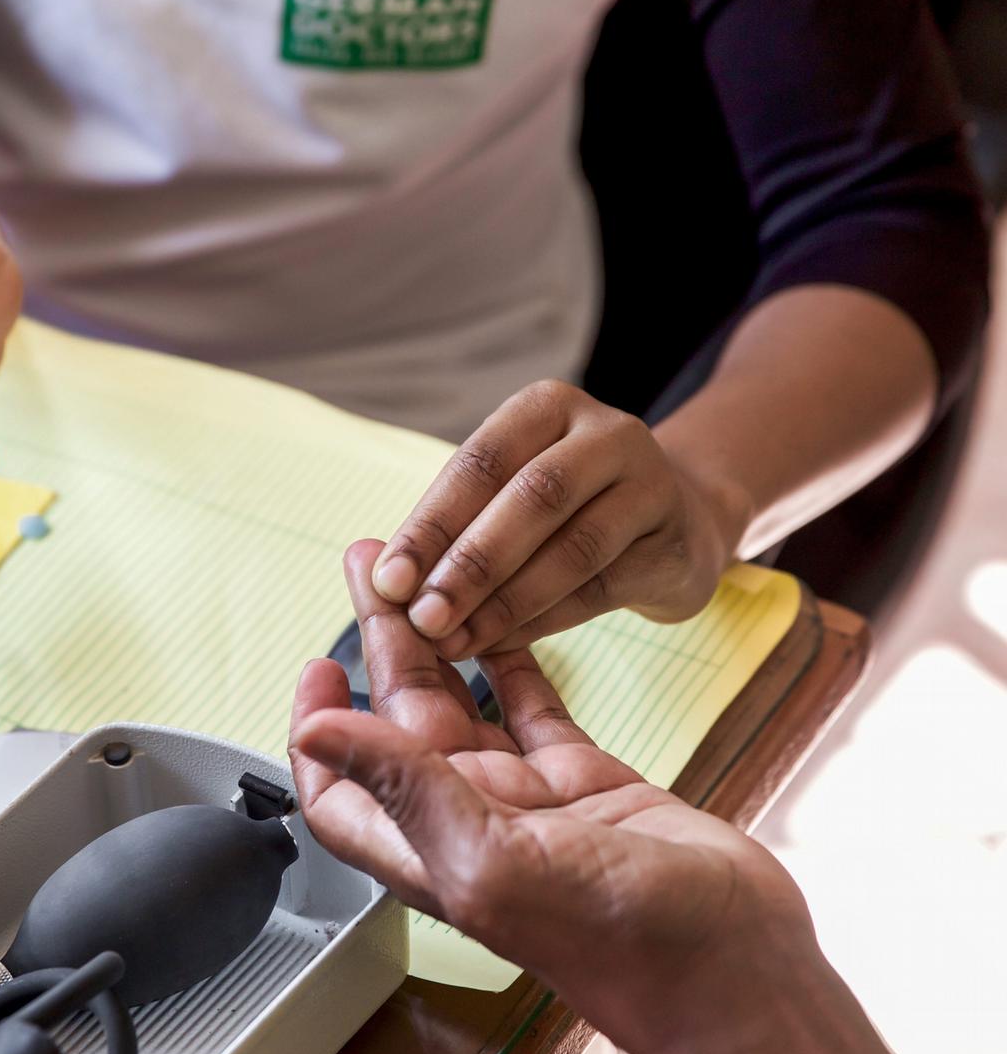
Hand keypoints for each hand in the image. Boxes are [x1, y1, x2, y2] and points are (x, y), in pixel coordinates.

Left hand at [289, 541, 815, 1053]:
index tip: (317, 665)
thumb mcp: (493, 860)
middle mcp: (469, 819)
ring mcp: (528, 797)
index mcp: (430, 849)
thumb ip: (406, 790)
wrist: (733, 966)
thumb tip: (314, 735)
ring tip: (421, 570)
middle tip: (369, 566)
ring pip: (464, 702)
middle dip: (378, 645)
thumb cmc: (621, 943)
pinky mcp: (585, 778)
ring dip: (438, 639)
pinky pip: (534, 707)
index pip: (341, 791)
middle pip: (399, 723)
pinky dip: (514, 661)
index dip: (319, 732)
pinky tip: (502, 614)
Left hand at [370, 381, 750, 655]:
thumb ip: (453, 526)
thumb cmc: (563, 512)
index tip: (387, 582)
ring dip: (505, 602)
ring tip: (455, 642)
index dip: (430, 525)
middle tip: (423, 619)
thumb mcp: (507, 496)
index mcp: (546, 407)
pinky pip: (599, 588)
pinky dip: (543, 622)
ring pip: (572, 547)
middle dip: (469, 564)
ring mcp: (649, 483)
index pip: (478, 463)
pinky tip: (499, 646)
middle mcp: (605, 433)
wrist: (674, 527)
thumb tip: (380, 579)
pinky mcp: (672, 541)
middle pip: (531, 498)